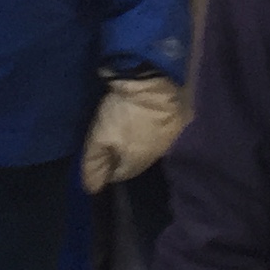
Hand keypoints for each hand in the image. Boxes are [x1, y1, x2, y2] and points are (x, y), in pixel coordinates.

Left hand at [80, 72, 187, 191]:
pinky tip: (140, 115)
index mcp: (137, 163)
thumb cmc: (127, 113)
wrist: (159, 80)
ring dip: (134, 139)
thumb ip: (94, 163)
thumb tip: (92, 189)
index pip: (117, 175)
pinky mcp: (177, 119)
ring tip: (122, 124)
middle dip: (120, 153)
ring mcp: (169, 137)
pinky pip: (156, 130)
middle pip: (133, 160)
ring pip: (146, 145)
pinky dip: (146, 125)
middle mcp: (156, 155)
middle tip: (107, 137)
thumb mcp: (101, 137)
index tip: (96, 153)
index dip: (104, 167)